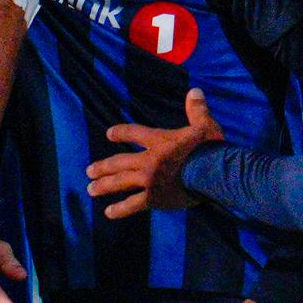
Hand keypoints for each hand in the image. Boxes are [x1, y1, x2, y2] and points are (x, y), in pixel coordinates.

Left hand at [87, 89, 224, 218]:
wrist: (213, 173)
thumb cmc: (210, 148)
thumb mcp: (204, 125)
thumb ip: (197, 109)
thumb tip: (195, 90)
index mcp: (159, 141)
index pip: (134, 134)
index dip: (120, 133)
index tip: (109, 134)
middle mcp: (148, 160)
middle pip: (119, 162)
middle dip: (103, 166)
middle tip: (89, 171)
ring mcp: (149, 180)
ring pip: (120, 183)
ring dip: (104, 186)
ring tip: (91, 189)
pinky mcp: (154, 198)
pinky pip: (132, 205)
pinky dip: (119, 209)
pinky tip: (108, 212)